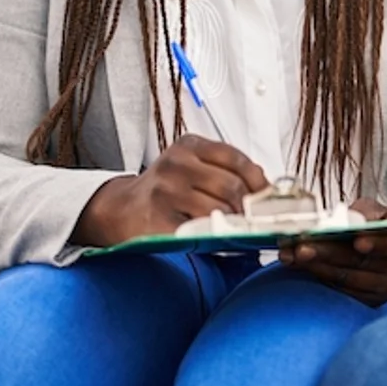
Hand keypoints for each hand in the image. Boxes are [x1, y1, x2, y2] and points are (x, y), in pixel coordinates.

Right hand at [72, 136, 269, 246]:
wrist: (120, 209)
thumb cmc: (164, 189)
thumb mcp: (190, 166)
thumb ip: (223, 171)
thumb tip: (264, 191)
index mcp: (189, 146)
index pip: (236, 158)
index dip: (258, 180)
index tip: (266, 196)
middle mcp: (176, 164)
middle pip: (231, 186)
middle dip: (249, 207)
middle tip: (255, 219)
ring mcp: (166, 192)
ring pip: (218, 210)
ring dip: (234, 225)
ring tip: (237, 230)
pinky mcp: (158, 220)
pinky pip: (198, 231)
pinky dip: (216, 238)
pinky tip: (219, 239)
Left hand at [278, 198, 386, 305]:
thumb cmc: (380, 224)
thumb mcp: (376, 210)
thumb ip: (362, 213)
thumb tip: (336, 222)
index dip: (376, 242)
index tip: (356, 241)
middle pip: (363, 262)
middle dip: (328, 253)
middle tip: (301, 248)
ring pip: (349, 279)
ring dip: (317, 268)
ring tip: (292, 256)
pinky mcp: (373, 301)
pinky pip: (344, 293)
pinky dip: (321, 280)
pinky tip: (303, 269)